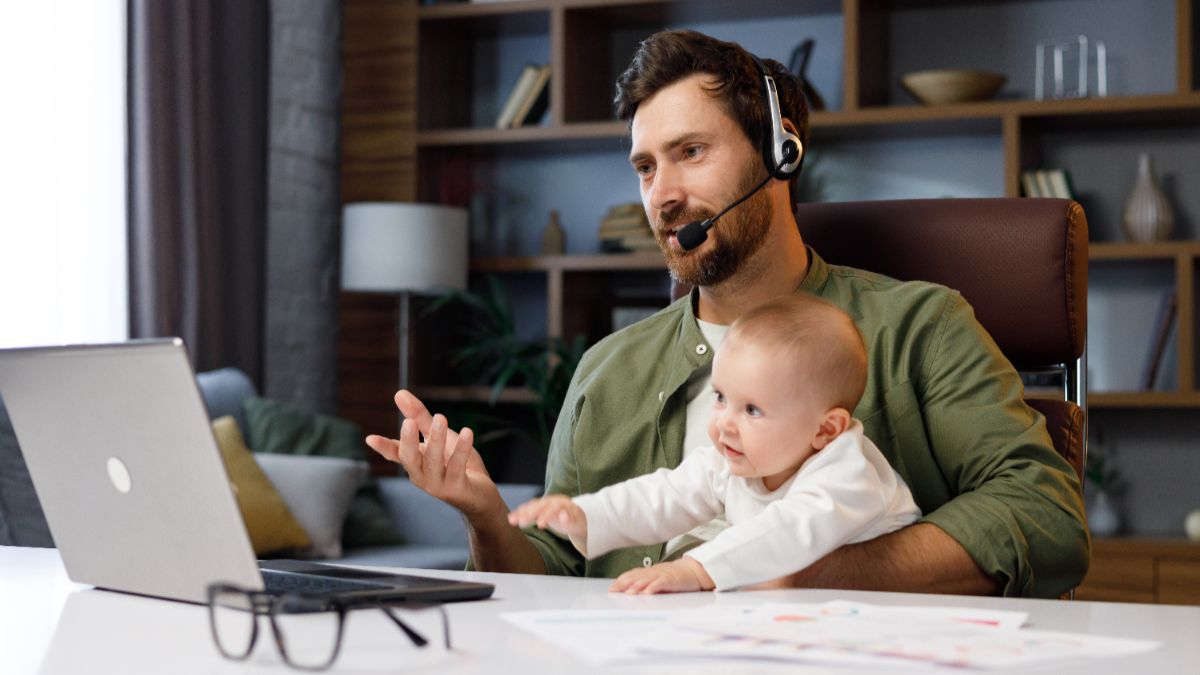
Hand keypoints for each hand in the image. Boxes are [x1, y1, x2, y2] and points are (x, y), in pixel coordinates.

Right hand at [365, 390, 499, 517]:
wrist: (479, 495)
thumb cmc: (454, 463)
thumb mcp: (437, 436)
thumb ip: (419, 417)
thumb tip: (399, 393)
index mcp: (415, 463)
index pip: (395, 453)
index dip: (383, 446)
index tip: (370, 438)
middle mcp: (421, 475)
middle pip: (410, 459)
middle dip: (408, 441)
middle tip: (409, 422)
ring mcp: (438, 484)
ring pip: (433, 462)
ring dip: (436, 440)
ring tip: (440, 418)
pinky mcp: (457, 488)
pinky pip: (457, 466)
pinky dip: (461, 449)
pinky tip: (467, 432)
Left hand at [507, 495, 586, 541]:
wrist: (580, 517)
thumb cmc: (558, 516)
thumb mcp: (543, 516)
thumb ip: (529, 517)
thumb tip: (510, 519)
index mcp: (545, 502)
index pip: (531, 506)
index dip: (521, 512)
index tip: (511, 520)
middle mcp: (553, 502)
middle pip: (540, 506)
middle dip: (531, 513)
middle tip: (522, 522)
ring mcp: (564, 506)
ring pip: (554, 508)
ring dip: (547, 515)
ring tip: (541, 524)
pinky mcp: (575, 513)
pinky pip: (571, 514)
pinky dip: (567, 516)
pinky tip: (563, 520)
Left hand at [609, 557, 713, 594]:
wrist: (694, 570)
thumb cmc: (676, 576)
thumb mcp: (659, 578)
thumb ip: (647, 583)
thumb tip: (632, 592)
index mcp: (650, 572)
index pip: (632, 574)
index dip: (621, 580)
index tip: (612, 588)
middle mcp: (654, 572)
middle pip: (636, 576)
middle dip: (624, 583)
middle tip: (614, 590)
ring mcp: (663, 575)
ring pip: (647, 579)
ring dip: (636, 586)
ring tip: (628, 593)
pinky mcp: (671, 580)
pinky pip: (661, 583)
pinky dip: (653, 587)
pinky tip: (647, 593)